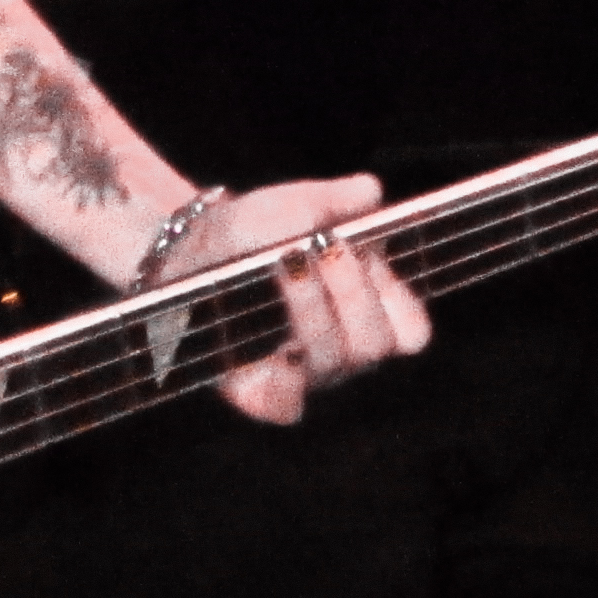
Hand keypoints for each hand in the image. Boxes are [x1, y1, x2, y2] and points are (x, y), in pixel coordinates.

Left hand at [149, 176, 432, 424]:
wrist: (187, 254)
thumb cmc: (253, 231)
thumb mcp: (291, 205)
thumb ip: (333, 199)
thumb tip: (369, 192)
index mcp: (365, 310)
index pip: (411, 331)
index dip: (398, 298)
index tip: (365, 250)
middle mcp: (343, 350)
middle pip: (373, 344)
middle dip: (354, 290)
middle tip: (324, 245)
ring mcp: (304, 376)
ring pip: (330, 361)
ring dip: (311, 307)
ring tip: (284, 261)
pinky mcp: (261, 394)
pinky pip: (286, 405)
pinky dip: (282, 378)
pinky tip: (270, 342)